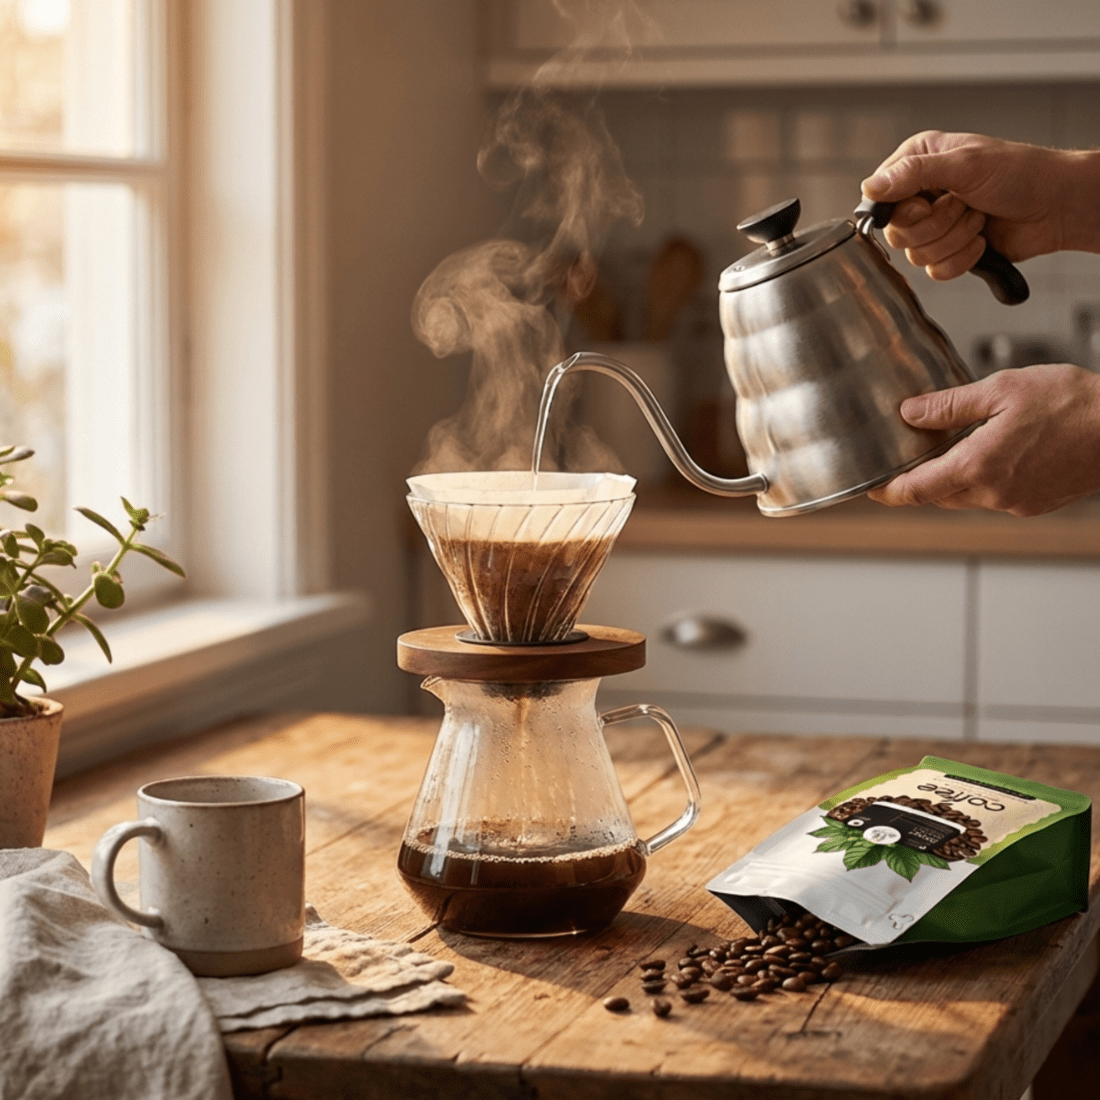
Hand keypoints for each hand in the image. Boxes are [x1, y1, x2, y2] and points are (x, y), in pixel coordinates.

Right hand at [860, 131, 1099, 279]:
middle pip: (897, 233)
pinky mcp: (948, 251)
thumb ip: (914, 174)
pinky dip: (962, 259)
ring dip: (954, 239)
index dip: (902, 209)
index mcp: (918, 164)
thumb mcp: (965, 165)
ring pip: (916, 255)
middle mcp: (921, 194)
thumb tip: (870, 187)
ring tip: (978, 218)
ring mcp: (934, 226)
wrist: (1055, 206)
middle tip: (963, 205)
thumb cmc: (1021, 173)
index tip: (927, 202)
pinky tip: (981, 240)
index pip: (880, 197)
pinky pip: (935, 271)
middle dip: (936, 225)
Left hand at [867, 364, 1099, 515]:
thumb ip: (950, 405)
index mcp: (978, 467)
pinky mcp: (1034, 503)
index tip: (869, 488)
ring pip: (964, 497)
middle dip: (917, 481)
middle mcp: (993, 494)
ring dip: (949, 479)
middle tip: (904, 460)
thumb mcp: (1003, 389)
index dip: (887, 492)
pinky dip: (979, 480)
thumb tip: (910, 412)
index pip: (915, 491)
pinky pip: (992, 496)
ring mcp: (1015, 503)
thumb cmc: (1074, 404)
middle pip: (936, 495)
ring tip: (945, 450)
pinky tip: (987, 454)